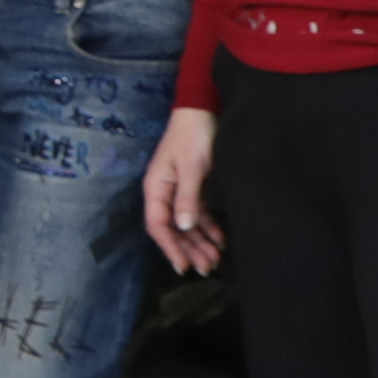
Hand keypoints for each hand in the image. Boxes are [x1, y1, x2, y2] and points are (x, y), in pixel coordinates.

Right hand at [139, 105, 222, 275]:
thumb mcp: (192, 167)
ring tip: (215, 259)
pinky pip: (198, 212)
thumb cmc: (194, 136)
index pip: (158, 225)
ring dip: (200, 241)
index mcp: (157, 188)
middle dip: (188, 249)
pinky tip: (220, 239)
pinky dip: (208, 226)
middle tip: (206, 269)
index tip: (183, 267)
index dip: (170, 247)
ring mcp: (179, 189)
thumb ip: (187, 198)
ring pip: (187, 223)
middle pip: (173, 228)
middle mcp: (165, 192)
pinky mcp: (194, 185)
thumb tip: (182, 227)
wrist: (203, 109)